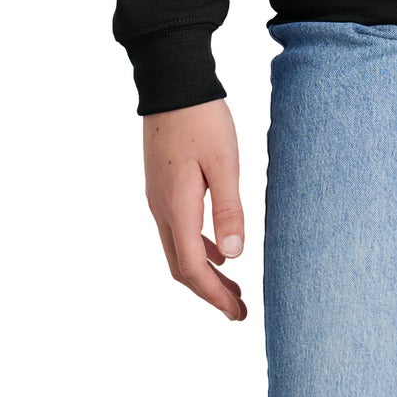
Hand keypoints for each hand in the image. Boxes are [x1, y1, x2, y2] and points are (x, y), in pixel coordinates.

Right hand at [143, 98, 247, 320]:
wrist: (172, 82)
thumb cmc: (201, 119)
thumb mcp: (224, 161)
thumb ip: (228, 208)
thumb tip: (235, 256)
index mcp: (177, 207)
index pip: (192, 268)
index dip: (214, 296)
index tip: (238, 314)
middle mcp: (161, 208)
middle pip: (181, 266)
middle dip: (209, 291)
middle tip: (238, 308)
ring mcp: (158, 197)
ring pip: (178, 248)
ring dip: (204, 270)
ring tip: (233, 284)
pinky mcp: (161, 185)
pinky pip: (177, 229)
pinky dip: (197, 246)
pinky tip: (218, 246)